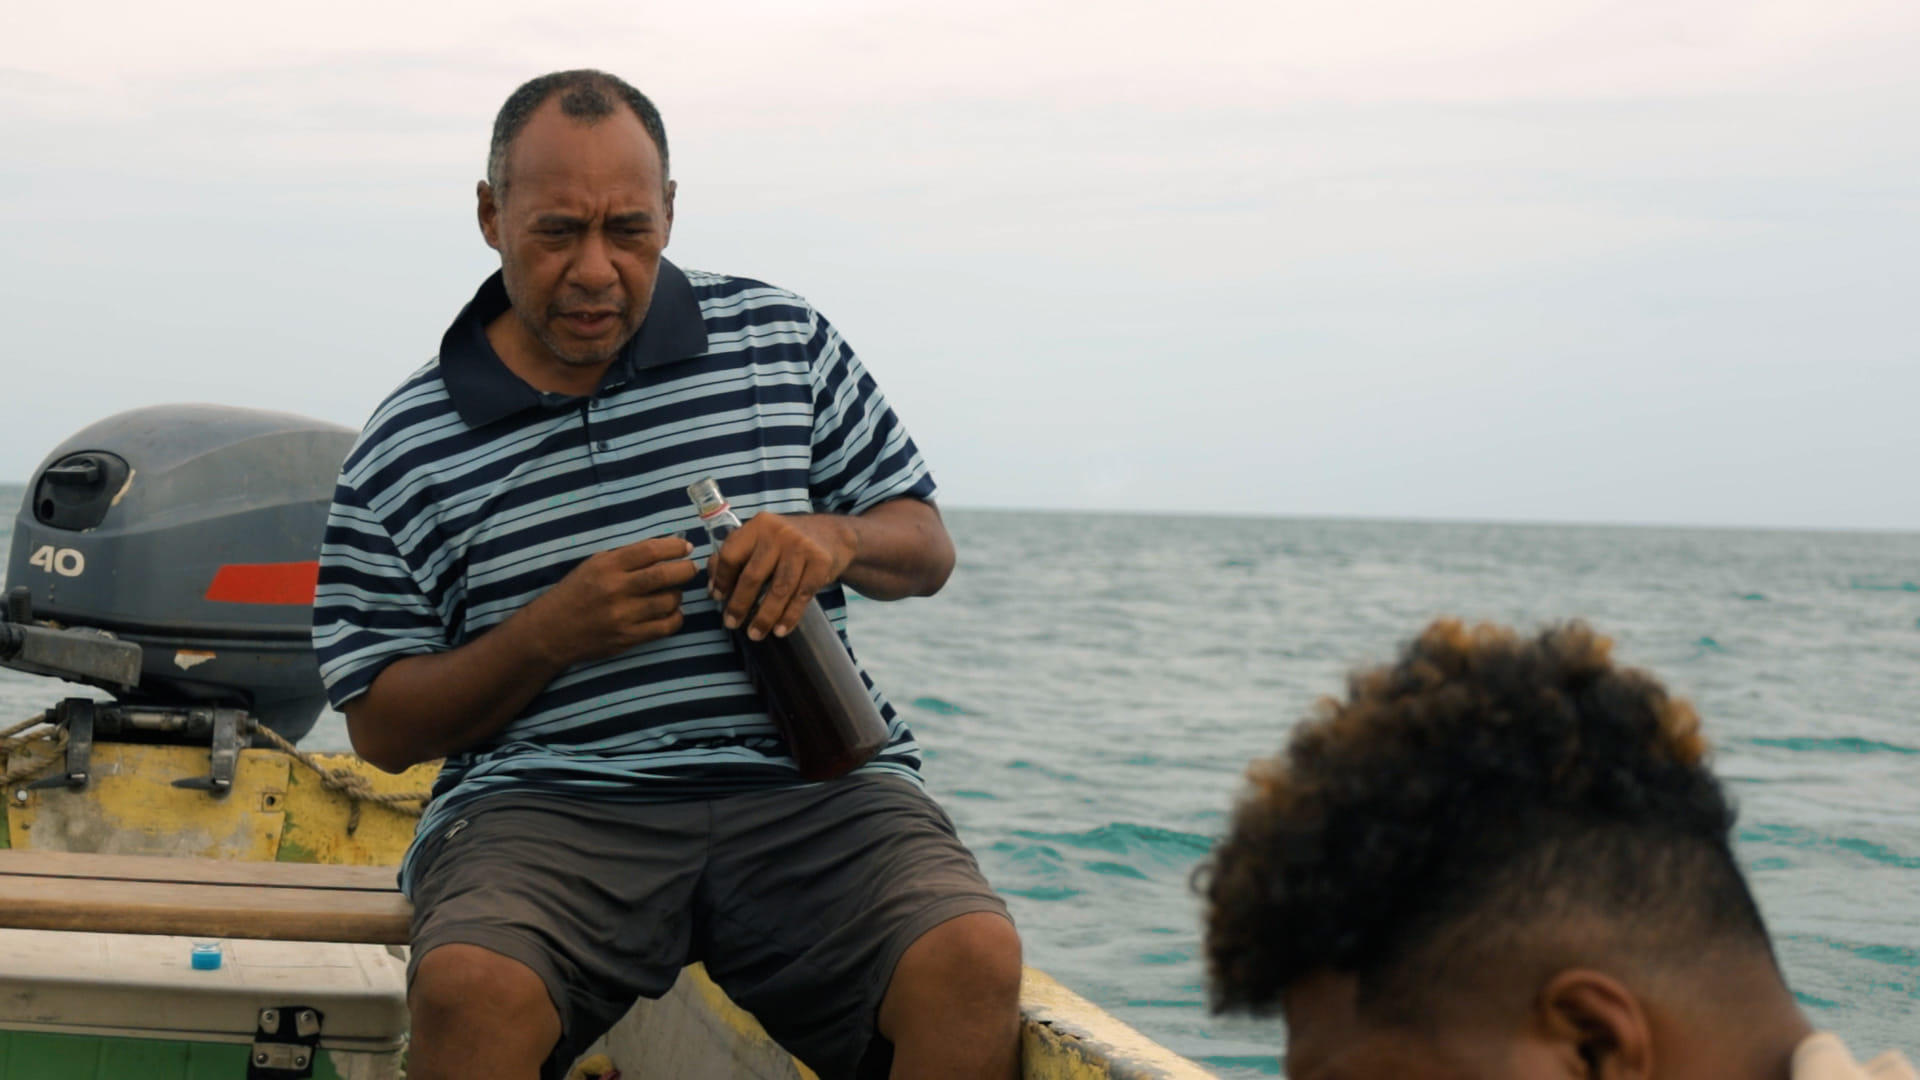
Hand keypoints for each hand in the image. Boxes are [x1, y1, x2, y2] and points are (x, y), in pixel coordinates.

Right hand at [523, 536, 699, 664]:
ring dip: (678, 595)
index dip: (675, 547)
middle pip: (664, 575)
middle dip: (686, 569)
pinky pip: (666, 627)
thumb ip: (626, 557)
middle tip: (690, 568)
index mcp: (607, 566)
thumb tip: (666, 548)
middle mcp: (616, 589)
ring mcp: (623, 616)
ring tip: (673, 592)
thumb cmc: (575, 592)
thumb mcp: (594, 565)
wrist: (551, 631)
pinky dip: (676, 618)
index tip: (686, 547)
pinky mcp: (628, 638)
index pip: (650, 550)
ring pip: (669, 601)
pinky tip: (670, 612)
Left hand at [709, 513, 856, 639]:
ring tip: (755, 634)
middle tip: (732, 624)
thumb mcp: (760, 539)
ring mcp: (802, 547)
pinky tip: (780, 630)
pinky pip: (801, 596)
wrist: (833, 535)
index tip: (718, 598)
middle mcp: (778, 533)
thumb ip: (734, 557)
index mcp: (758, 525)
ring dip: (764, 617)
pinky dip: (789, 616)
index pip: (731, 555)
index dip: (721, 579)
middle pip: (753, 575)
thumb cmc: (787, 543)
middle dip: (739, 604)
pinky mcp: (821, 563)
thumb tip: (713, 588)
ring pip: (778, 590)